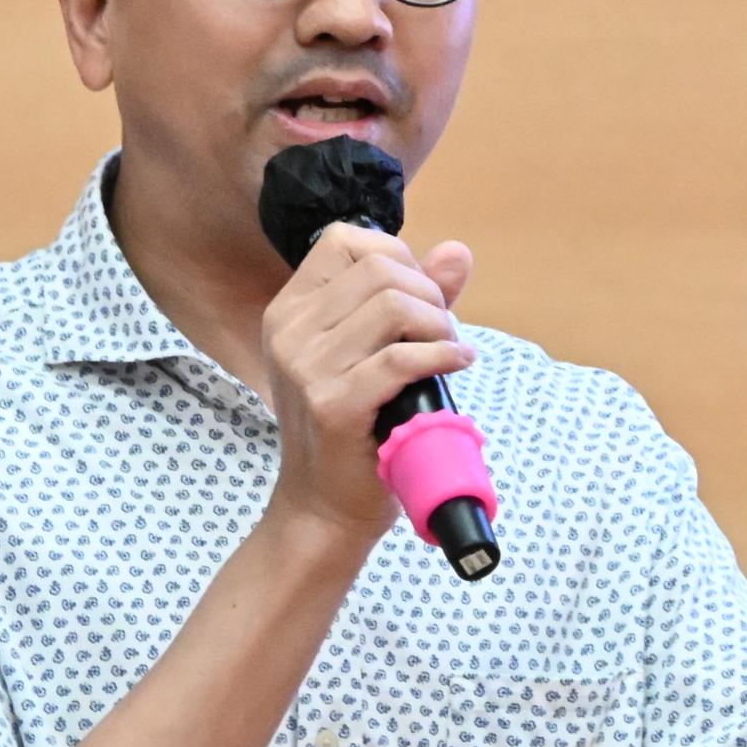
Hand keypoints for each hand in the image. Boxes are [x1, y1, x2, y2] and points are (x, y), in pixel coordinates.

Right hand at [261, 225, 475, 546]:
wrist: (324, 506)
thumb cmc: (355, 428)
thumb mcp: (375, 352)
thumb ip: (416, 297)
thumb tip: (457, 251)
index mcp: (290, 310)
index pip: (345, 240)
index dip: (398, 257)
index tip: (419, 296)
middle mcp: (289, 330)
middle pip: (379, 268)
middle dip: (428, 294)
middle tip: (442, 332)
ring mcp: (306, 368)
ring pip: (394, 306)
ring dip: (438, 325)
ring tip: (447, 351)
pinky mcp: (332, 404)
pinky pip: (401, 358)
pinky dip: (442, 356)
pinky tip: (457, 366)